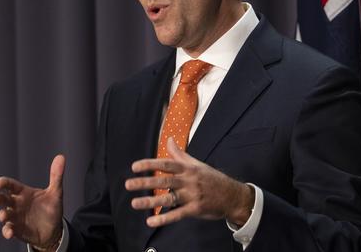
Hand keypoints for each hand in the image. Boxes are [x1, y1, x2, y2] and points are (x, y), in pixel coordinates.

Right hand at [0, 155, 64, 250]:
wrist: (53, 229)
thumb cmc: (51, 208)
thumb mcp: (55, 192)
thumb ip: (56, 176)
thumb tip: (61, 157)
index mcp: (23, 192)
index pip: (11, 185)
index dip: (4, 183)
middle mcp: (16, 204)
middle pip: (3, 199)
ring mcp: (15, 217)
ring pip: (4, 214)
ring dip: (2, 215)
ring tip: (4, 215)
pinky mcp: (16, 230)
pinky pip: (8, 230)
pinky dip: (7, 231)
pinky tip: (10, 232)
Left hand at [125, 137, 253, 227]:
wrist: (232, 195)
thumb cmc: (211, 178)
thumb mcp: (196, 164)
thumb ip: (179, 154)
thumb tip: (169, 139)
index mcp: (188, 169)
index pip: (166, 165)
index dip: (150, 165)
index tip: (134, 166)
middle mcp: (189, 181)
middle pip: (164, 181)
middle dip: (145, 183)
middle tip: (128, 184)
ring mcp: (192, 195)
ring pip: (168, 199)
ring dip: (150, 202)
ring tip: (134, 203)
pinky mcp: (195, 209)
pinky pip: (177, 214)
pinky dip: (164, 219)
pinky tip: (151, 221)